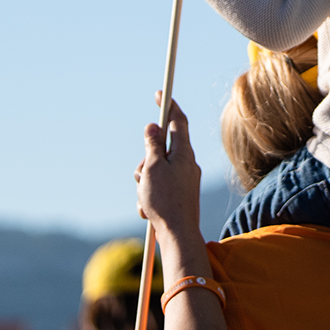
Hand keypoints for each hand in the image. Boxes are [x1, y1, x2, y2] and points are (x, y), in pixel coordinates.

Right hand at [135, 96, 202, 234]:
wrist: (178, 235)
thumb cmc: (165, 200)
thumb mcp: (153, 168)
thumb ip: (152, 146)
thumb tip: (153, 127)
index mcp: (184, 153)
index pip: (178, 121)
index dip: (169, 105)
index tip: (161, 93)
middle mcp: (187, 164)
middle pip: (161, 150)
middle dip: (146, 161)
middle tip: (142, 175)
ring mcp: (184, 180)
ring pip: (156, 171)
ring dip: (145, 182)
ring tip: (146, 197)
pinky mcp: (180, 195)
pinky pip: (159, 188)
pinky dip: (149, 197)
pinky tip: (149, 211)